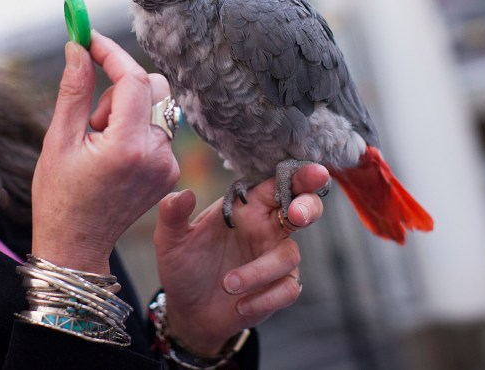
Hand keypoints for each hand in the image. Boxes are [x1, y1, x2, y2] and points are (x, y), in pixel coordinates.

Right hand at [31, 31, 180, 273]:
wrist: (76, 245)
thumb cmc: (60, 195)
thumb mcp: (59, 139)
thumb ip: (75, 89)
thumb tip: (78, 46)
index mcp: (127, 146)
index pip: (132, 79)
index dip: (110, 53)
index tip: (88, 38)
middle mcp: (156, 154)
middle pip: (154, 87)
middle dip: (121, 85)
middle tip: (92, 115)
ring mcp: (168, 165)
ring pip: (157, 106)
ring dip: (127, 110)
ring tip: (99, 142)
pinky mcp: (171, 172)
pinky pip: (159, 129)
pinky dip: (137, 129)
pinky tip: (113, 155)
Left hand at [153, 163, 328, 354]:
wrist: (187, 311)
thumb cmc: (183, 266)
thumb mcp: (170, 239)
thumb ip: (173, 214)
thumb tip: (184, 194)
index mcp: (246, 208)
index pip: (277, 184)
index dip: (299, 175)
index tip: (314, 172)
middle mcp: (266, 229)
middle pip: (304, 209)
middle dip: (308, 207)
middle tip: (296, 215)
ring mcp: (273, 259)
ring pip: (289, 256)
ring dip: (259, 271)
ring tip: (227, 284)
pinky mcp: (277, 290)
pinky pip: (287, 290)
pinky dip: (264, 298)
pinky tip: (240, 306)